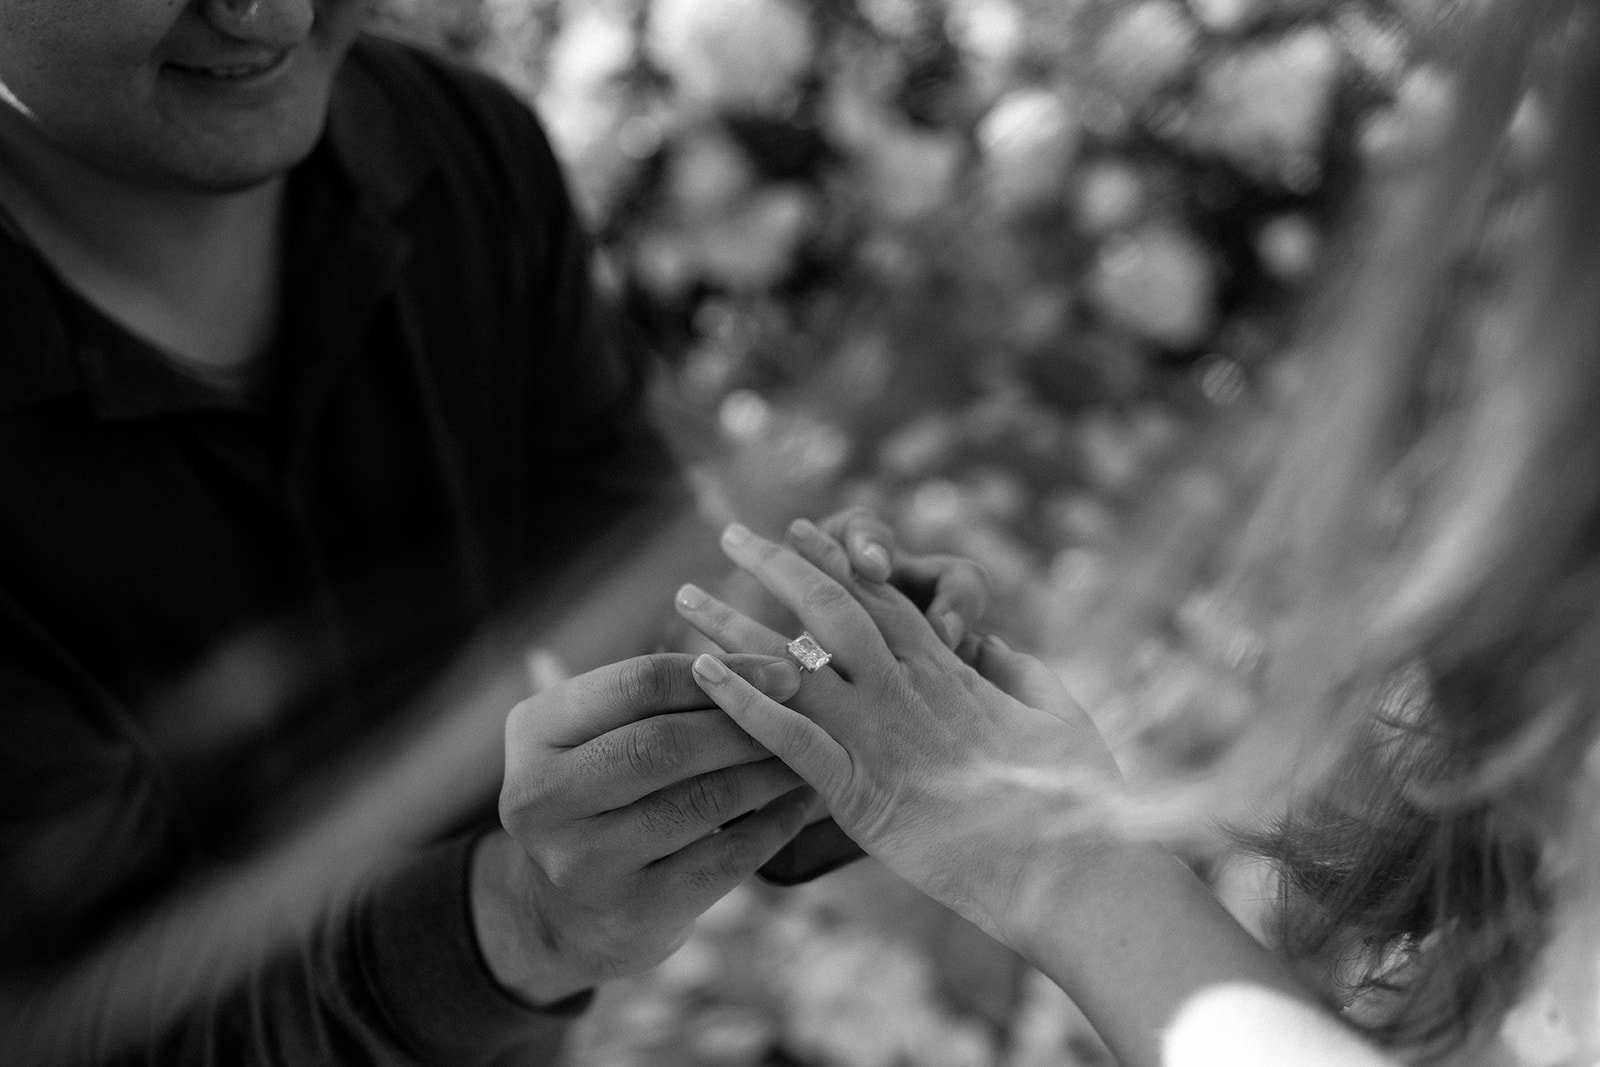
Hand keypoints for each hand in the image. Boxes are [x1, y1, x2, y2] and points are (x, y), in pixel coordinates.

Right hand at [478, 652, 811, 1004]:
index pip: (636, 684)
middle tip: (804, 710)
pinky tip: (802, 804)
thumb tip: (718, 615)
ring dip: (768, 773)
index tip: (782, 669)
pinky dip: (773, 827)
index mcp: (533, 733)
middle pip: (665, 744)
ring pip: (700, 804)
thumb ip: (636, 685)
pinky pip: (723, 862)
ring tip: (812, 753)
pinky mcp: (632, 914)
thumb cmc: (595, 795)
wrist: (562, 917)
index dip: (719, 672)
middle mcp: (543, 798)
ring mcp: (583, 863)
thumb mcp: (583, 734)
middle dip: (746, 723)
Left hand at [674, 522, 1121, 939]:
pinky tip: (702, 676)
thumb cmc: (1080, 799)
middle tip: (730, 534)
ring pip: (796, 660)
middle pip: (830, 609)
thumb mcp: (1057, 713)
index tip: (801, 529)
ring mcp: (883, 735)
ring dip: (736, 625)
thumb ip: (1017, 671)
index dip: (837, 562)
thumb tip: (994, 646)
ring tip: (686, 596)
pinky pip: (788, 737)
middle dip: (777, 566)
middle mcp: (910, 689)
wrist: (1076, 869)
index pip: (883, 600)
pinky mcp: (862, 790)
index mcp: (953, 671)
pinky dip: (741, 703)